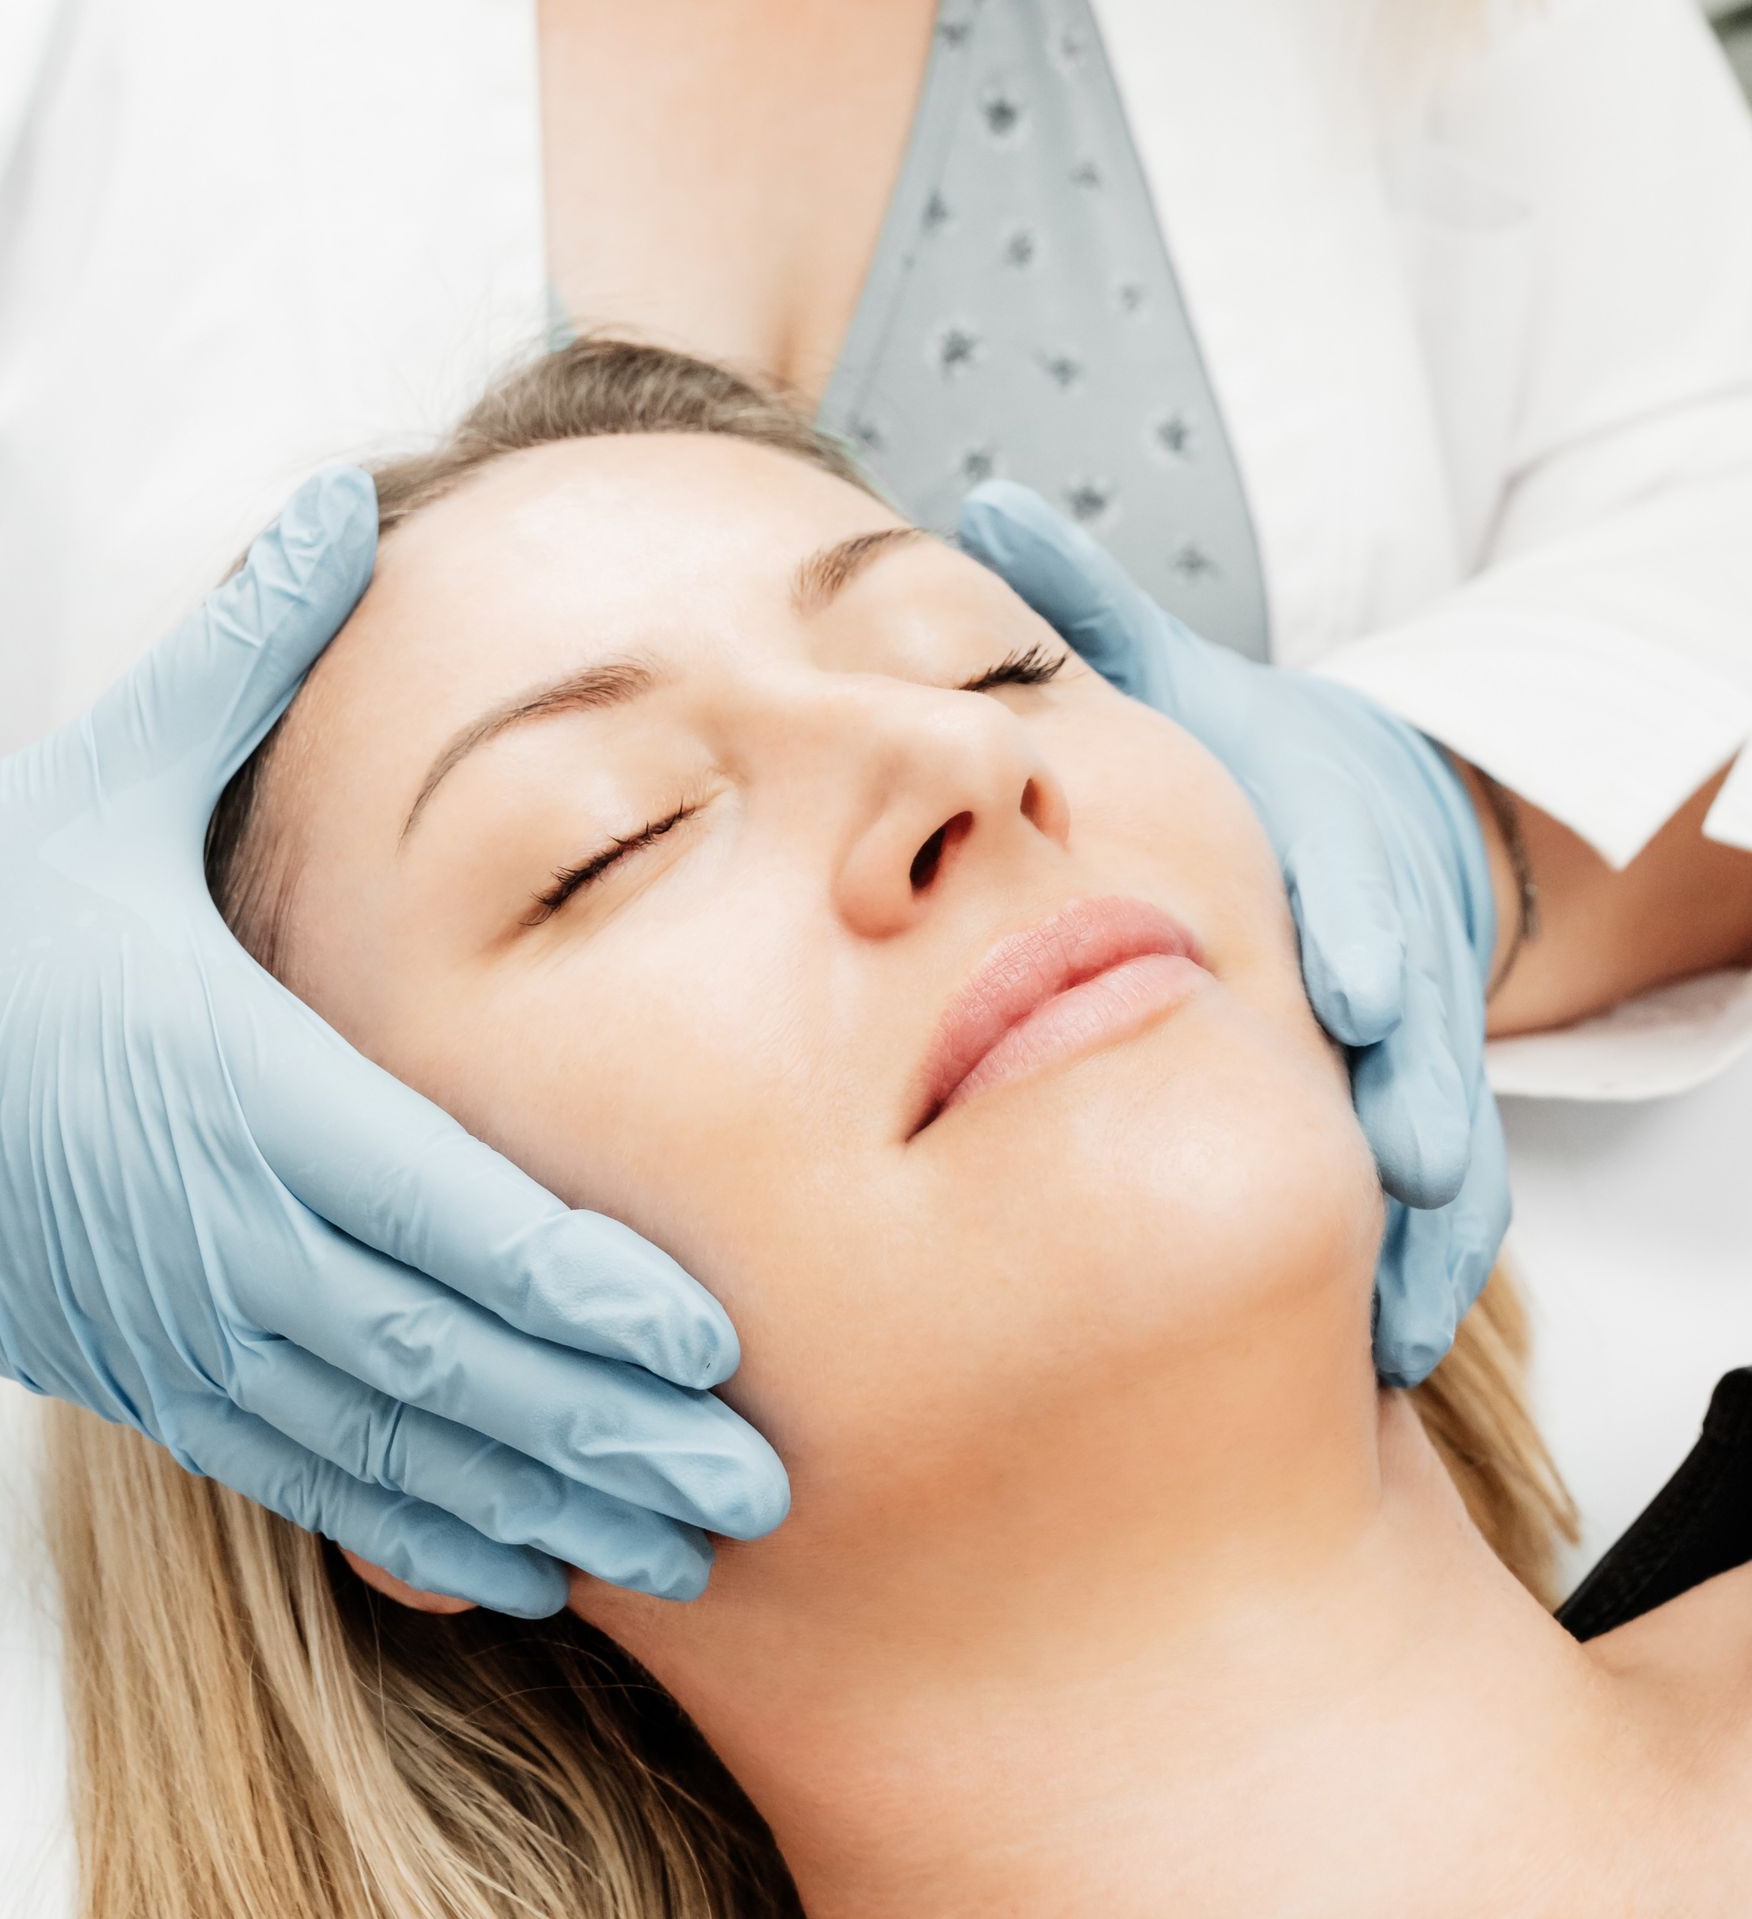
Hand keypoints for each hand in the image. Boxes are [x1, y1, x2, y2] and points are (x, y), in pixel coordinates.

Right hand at [0, 468, 786, 1613]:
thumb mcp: (94, 778)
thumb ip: (239, 659)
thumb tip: (341, 502)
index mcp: (237, 1078)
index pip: (443, 1203)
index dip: (582, 1288)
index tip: (712, 1345)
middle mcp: (223, 1222)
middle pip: (446, 1351)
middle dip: (606, 1430)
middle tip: (757, 1493)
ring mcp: (179, 1321)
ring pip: (387, 1438)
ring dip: (538, 1503)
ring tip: (674, 1555)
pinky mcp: (140, 1374)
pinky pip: (297, 1471)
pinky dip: (415, 1525)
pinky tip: (514, 1566)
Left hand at [957, 482, 1507, 1385]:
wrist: (1358, 829)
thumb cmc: (1241, 774)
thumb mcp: (1177, 685)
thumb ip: (1091, 616)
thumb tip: (988, 510)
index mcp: (1325, 850)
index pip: (1358, 884)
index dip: (1359, 929)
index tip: (1348, 983)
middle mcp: (1377, 956)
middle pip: (1419, 1023)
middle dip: (1417, 1084)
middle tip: (1402, 1156)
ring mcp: (1406, 1046)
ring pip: (1442, 1135)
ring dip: (1432, 1222)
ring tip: (1402, 1315)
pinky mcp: (1407, 1115)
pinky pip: (1436, 1205)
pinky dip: (1425, 1271)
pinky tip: (1390, 1350)